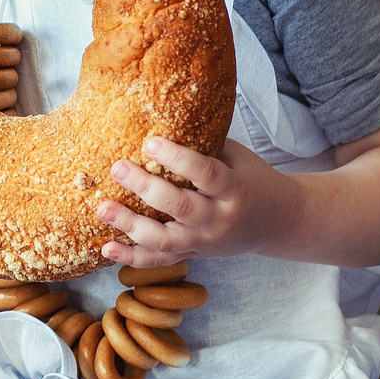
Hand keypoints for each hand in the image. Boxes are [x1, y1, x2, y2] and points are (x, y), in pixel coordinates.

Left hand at [96, 138, 297, 268]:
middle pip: (180, 207)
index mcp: (234, 189)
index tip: (150, 141)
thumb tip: (160, 117)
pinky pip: (159, 260)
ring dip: (130, 225)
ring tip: (103, 208)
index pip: (205, 174)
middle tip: (118, 168)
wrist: (276, 222)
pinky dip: (131, 258)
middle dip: (145, 187)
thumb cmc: (250, 179)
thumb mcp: (237, 158)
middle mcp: (219, 219)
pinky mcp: (192, 256)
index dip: (178, 159)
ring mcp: (204, 243)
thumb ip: (204, 146)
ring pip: (165, 240)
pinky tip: (106, 248)